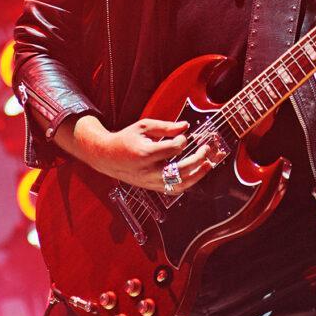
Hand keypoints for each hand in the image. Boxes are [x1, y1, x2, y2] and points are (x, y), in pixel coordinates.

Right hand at [84, 117, 211, 193]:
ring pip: (180, 184)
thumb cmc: (125, 140)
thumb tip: (186, 126)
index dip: (183, 140)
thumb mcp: (143, 126)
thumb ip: (166, 127)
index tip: (183, 135)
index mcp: (145, 154)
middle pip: (180, 170)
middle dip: (198, 159)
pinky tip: (196, 173)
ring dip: (197, 175)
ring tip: (208, 164)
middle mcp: (149, 171)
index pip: (173, 149)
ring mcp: (150, 182)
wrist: (107, 157)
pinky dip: (187, 182)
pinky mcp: (152, 187)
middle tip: (206, 149)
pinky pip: (174, 189)